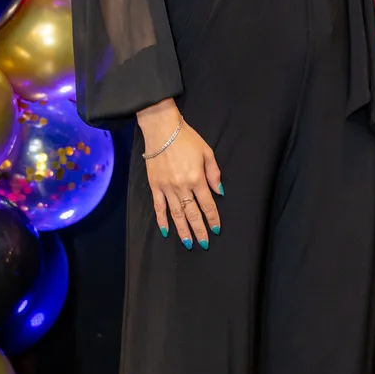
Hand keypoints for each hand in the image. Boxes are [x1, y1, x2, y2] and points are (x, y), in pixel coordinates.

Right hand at [138, 105, 221, 248]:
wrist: (161, 129)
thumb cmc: (186, 138)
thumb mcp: (207, 152)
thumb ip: (214, 173)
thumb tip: (219, 192)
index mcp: (197, 179)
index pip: (207, 204)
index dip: (213, 218)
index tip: (216, 229)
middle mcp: (182, 187)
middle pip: (192, 213)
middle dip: (199, 230)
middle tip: (204, 243)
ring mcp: (167, 188)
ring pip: (176, 214)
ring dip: (183, 230)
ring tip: (188, 243)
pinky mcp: (155, 186)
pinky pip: (158, 207)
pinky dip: (161, 220)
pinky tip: (166, 231)